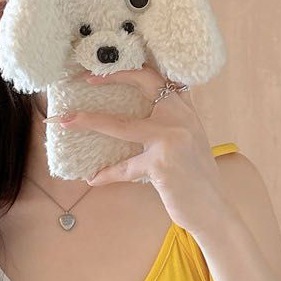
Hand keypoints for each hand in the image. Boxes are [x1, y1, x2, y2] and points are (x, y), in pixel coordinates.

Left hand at [52, 64, 226, 234]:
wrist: (214, 210)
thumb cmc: (196, 182)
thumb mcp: (189, 146)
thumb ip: (170, 129)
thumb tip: (137, 123)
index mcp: (186, 113)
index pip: (159, 78)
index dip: (132, 70)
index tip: (108, 71)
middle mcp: (182, 119)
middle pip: (143, 84)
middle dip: (111, 77)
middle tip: (84, 79)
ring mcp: (171, 139)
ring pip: (121, 125)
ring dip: (90, 122)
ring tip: (67, 121)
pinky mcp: (161, 163)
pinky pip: (124, 167)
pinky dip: (107, 174)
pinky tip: (94, 178)